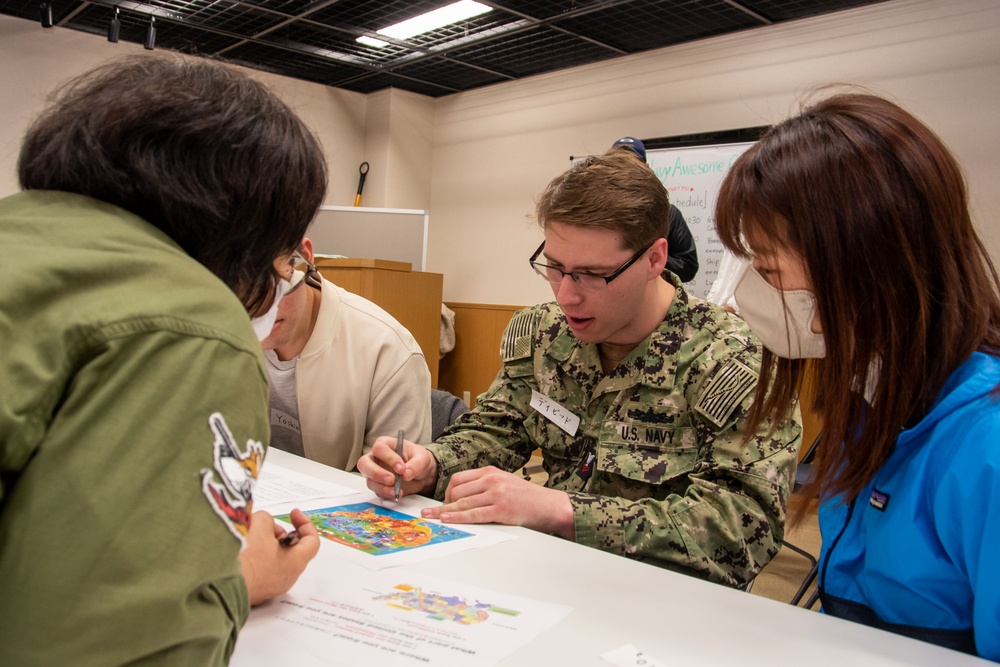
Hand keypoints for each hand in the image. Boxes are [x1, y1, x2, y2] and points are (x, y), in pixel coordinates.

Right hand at [239, 508, 318, 605]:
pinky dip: (257, 556)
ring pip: (275, 559)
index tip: (293, 513)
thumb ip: (267, 519)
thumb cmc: (244, 559)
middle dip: (281, 533)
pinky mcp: (255, 591)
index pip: (312, 542)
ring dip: (266, 544)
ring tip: (251, 536)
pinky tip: (242, 550)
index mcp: (294, 563)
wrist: (218, 587)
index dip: (305, 523)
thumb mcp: (259, 526)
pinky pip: (262, 570)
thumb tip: (265, 524)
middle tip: (267, 526)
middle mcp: (286, 578)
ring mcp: (270, 587)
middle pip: (292, 550)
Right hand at [357, 436, 437, 498]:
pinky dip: (385, 494)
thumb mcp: (422, 458)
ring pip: (369, 480)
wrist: (422, 474)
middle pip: (364, 463)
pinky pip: (376, 491)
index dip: (388, 458)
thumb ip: (416, 464)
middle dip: (376, 473)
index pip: (379, 448)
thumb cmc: (418, 459)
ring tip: (395, 491)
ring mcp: (375, 472)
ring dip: (381, 487)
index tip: (401, 468)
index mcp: (386, 445)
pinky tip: (395, 494)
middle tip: (391, 480)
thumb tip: (406, 474)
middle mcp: (376, 458)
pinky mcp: (378, 485)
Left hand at [420, 467, 575, 538]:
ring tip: (432, 517)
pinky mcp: (500, 510)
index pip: (459, 479)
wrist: (549, 506)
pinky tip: (447, 520)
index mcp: (491, 472)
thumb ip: (486, 485)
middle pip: (457, 490)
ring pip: (462, 503)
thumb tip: (464, 496)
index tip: (443, 501)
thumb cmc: (527, 497)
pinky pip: (473, 514)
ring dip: (444, 511)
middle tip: (436, 513)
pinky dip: (457, 518)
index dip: (447, 491)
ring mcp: (496, 495)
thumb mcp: (505, 482)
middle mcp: (491, 480)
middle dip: (444, 503)